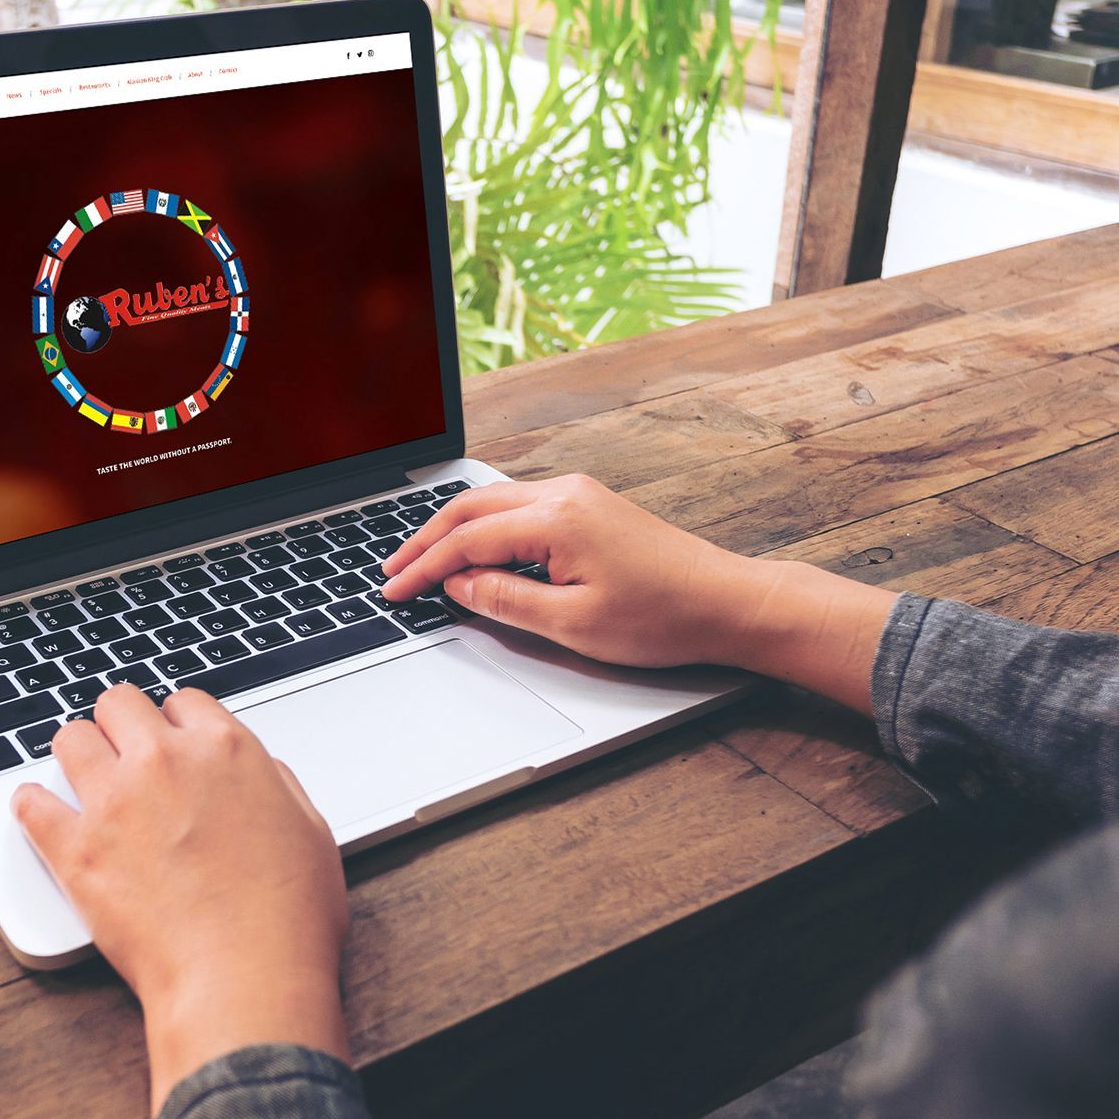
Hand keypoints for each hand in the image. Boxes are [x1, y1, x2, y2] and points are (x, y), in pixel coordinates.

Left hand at [13, 685, 350, 1114]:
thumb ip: (277, 785)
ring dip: (78, 753)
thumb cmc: (287, 920)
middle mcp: (165, 761)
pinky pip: (30, 805)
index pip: (183, 702)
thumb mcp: (311, 833)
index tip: (171, 741)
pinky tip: (36, 810)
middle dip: (121, 725)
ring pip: (71, 738)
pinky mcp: (76, 851)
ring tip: (82, 776)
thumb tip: (257, 770)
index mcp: (225, 750)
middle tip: (123, 753)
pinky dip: (30, 806)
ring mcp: (114, 802)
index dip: (177, 724)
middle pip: (119, 703)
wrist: (245, 979)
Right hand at [381, 475, 894, 711]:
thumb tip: (459, 585)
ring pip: (493, 501)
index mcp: (557, 519)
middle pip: (471, 507)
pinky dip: (484, 525)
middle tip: (390, 571)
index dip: (422, 568)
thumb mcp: (574, 624)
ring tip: (419, 559)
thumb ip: (507, 600)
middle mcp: (565, 494)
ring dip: (452, 529)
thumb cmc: (663, 617)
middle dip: (424, 538)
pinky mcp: (591, 504)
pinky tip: (472, 548)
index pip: (467, 540)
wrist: (728, 602)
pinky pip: (520, 506)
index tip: (393, 591)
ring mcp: (580, 494)